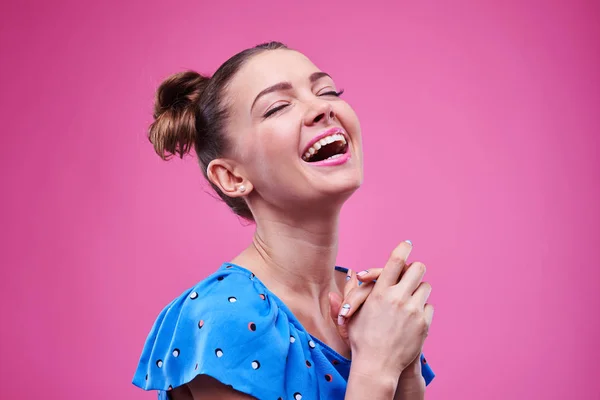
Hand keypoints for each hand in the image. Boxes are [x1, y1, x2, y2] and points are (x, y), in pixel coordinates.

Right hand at [330, 241, 433, 376]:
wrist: (377, 366)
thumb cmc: (361, 340)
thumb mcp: (353, 314)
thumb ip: (353, 292)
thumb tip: (352, 273)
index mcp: (379, 293)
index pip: (395, 262)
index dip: (402, 249)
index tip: (406, 244)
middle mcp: (397, 298)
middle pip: (417, 268)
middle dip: (414, 269)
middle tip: (411, 274)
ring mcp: (412, 311)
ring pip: (426, 286)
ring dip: (418, 289)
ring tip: (411, 297)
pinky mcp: (423, 324)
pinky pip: (429, 306)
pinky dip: (422, 308)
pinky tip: (413, 316)